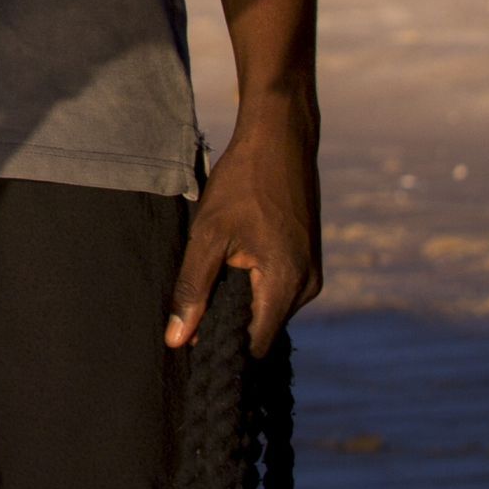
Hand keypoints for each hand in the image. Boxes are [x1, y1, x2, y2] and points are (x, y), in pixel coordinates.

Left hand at [169, 90, 320, 351]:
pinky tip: (226, 272)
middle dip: (227, 328)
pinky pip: (277, 292)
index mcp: (286, 285)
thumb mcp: (207, 234)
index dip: (222, 348)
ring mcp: (311, 274)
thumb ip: (193, 288)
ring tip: (204, 291)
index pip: (255, 345)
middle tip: (188, 317)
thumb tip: (177, 339)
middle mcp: (307, 287)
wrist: (279, 140)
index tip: (190, 348)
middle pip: (263, 330)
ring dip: (238, 306)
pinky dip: (251, 290)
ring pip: (269, 311)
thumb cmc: (241, 183)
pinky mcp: (307, 262)